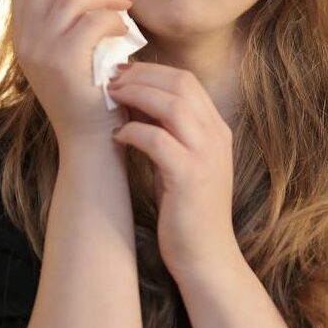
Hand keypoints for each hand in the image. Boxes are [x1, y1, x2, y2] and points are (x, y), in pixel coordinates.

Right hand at [11, 0, 134, 146]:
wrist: (89, 138)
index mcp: (22, 34)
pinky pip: (92, 23)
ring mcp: (41, 52)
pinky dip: (112, 19)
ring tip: (124, 4)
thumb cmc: (90, 91)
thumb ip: (70, 18)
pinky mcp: (64, 64)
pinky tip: (125, 30)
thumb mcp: (70, 50)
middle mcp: (25, 40)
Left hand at [107, 62, 238, 278]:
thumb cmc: (186, 209)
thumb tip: (135, 101)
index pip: (187, 80)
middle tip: (111, 80)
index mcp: (216, 129)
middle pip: (180, 84)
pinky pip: (157, 139)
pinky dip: (133, 132)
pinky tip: (117, 136)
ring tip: (111, 99)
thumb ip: (168, 131)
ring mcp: (205, 155)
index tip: (123, 73)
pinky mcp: (189, 177)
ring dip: (136, 95)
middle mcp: (216, 136)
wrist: (206, 255)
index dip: (152, 71)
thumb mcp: (181, 161)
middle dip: (141, 76)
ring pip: (172, 104)